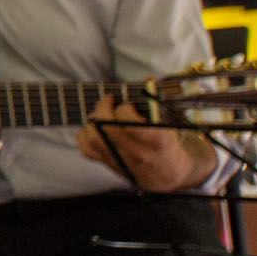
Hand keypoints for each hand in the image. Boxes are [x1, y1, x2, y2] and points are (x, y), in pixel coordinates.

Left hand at [78, 98, 215, 193]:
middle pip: (107, 127)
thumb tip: (149, 79)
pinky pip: (87, 150)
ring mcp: (122, 160)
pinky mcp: (110, 164)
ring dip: (92, 121)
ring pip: (94, 138)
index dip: (124, 109)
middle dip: (103, 108)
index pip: (131, 124)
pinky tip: (93, 128)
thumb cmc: (170, 143)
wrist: (169, 176)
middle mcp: (138, 152)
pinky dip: (84, 136)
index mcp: (157, 141)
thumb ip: (158, 103)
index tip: (127, 103)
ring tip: (101, 113)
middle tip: (109, 100)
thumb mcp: (172, 124)